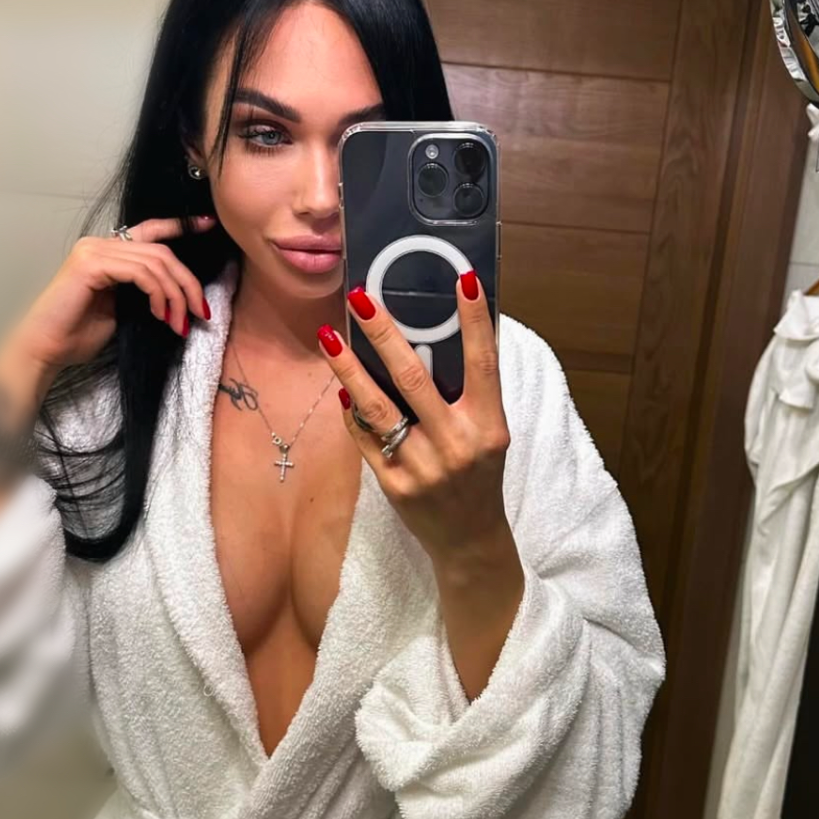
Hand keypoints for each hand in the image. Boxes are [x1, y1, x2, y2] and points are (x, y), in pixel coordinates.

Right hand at [8, 215, 217, 376]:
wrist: (47, 349)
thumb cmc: (79, 335)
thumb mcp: (123, 309)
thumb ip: (144, 291)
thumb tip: (178, 295)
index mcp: (108, 251)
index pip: (151, 231)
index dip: (181, 225)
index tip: (208, 224)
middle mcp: (99, 244)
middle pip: (161, 251)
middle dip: (188, 283)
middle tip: (201, 312)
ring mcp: (93, 251)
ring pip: (155, 262)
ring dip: (176, 295)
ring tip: (179, 323)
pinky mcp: (90, 264)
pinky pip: (140, 272)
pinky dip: (157, 293)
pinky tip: (160, 314)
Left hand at [317, 271, 511, 565]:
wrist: (470, 540)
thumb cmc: (480, 475)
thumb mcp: (489, 432)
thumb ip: (471, 393)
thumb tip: (443, 335)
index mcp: (488, 425)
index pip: (483, 363)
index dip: (474, 321)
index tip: (462, 278)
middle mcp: (456, 444)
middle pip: (414, 378)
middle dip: (384, 334)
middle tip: (361, 297)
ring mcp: (422, 466)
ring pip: (377, 407)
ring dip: (349, 368)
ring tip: (329, 336)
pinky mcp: (393, 484)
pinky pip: (365, 437)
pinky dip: (352, 410)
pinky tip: (342, 387)